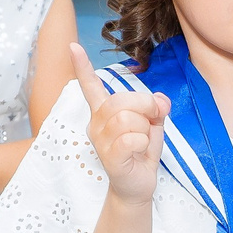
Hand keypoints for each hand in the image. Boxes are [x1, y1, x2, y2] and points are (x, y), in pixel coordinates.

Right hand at [70, 42, 166, 202]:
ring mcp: (100, 141)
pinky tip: (139, 152)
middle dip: (145, 105)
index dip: (81, 66)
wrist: (138, 186)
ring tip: (143, 140)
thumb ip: (156, 108)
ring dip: (145, 128)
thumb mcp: (153, 124)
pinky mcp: (109, 158)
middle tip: (154, 117)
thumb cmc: (141, 153)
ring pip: (127, 119)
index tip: (72, 46)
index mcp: (104, 112)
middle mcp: (96, 124)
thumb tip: (160, 100)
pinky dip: (143, 142)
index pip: (90, 87)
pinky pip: (130, 139)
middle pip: (120, 101)